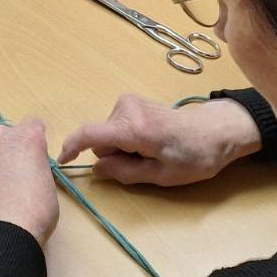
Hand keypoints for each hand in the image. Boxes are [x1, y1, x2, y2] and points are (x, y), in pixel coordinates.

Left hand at [0, 120, 59, 246]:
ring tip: (0, 186)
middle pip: (8, 134)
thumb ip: (37, 162)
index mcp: (26, 136)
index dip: (37, 140)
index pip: (34, 125)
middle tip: (18, 173)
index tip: (37, 156)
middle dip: (13, 148)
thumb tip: (28, 163)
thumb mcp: (48, 180)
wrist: (6, 230)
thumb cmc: (37, 209)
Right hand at [59, 95, 261, 187]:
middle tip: (143, 163)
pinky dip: (126, 138)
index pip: (90, 134)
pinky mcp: (131, 101)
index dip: (71, 147)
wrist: (215, 130)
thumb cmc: (194, 156)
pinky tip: (149, 141)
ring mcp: (128, 101)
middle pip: (101, 138)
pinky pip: (116, 125)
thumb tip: (98, 168)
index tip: (62, 160)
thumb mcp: (161, 175)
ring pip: (108, 133)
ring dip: (122, 147)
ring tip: (150, 152)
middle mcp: (126, 108)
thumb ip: (126, 173)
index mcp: (134, 128)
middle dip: (114, 154)